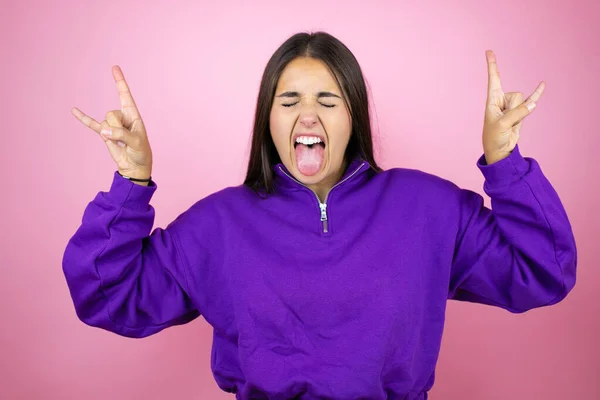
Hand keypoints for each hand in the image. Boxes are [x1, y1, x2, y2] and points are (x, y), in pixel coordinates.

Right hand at [71, 65, 152, 178]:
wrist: (135, 167)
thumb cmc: (141, 153)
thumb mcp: (136, 143)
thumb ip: (121, 135)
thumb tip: (103, 131)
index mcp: (133, 115)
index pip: (125, 95)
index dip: (120, 82)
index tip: (114, 67)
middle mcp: (122, 117)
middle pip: (111, 113)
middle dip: (116, 127)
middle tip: (126, 138)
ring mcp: (112, 125)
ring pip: (104, 123)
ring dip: (110, 134)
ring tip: (120, 143)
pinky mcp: (104, 134)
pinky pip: (92, 124)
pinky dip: (83, 118)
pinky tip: (74, 110)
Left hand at [482, 50, 544, 164]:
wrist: (500, 149)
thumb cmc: (494, 136)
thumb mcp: (502, 125)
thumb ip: (517, 114)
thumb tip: (533, 103)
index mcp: (492, 100)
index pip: (493, 79)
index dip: (492, 65)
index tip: (489, 51)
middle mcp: (502, 99)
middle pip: (516, 95)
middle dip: (514, 109)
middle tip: (504, 121)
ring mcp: (513, 105)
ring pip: (524, 101)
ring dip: (520, 114)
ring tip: (510, 123)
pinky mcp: (522, 111)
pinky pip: (532, 100)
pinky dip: (537, 93)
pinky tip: (542, 84)